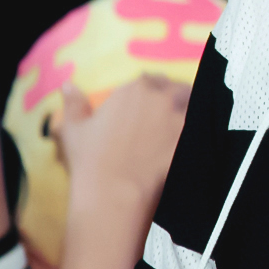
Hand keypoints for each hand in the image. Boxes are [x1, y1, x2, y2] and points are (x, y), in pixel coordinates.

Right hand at [55, 75, 188, 206]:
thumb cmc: (90, 158)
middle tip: (171, 107)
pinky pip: (200, 126)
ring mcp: (179, 118)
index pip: (153, 78)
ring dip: (189, 108)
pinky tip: (189, 136)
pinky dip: (197, 128)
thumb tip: (68, 85)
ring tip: (182, 119)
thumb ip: (73, 103)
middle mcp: (160, 99)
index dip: (154, 86)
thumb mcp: (74, 128)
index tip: (153, 95)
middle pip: (178, 89)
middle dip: (175, 94)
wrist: (113, 190)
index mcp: (134, 90)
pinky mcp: (189, 138)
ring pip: (193, 104)